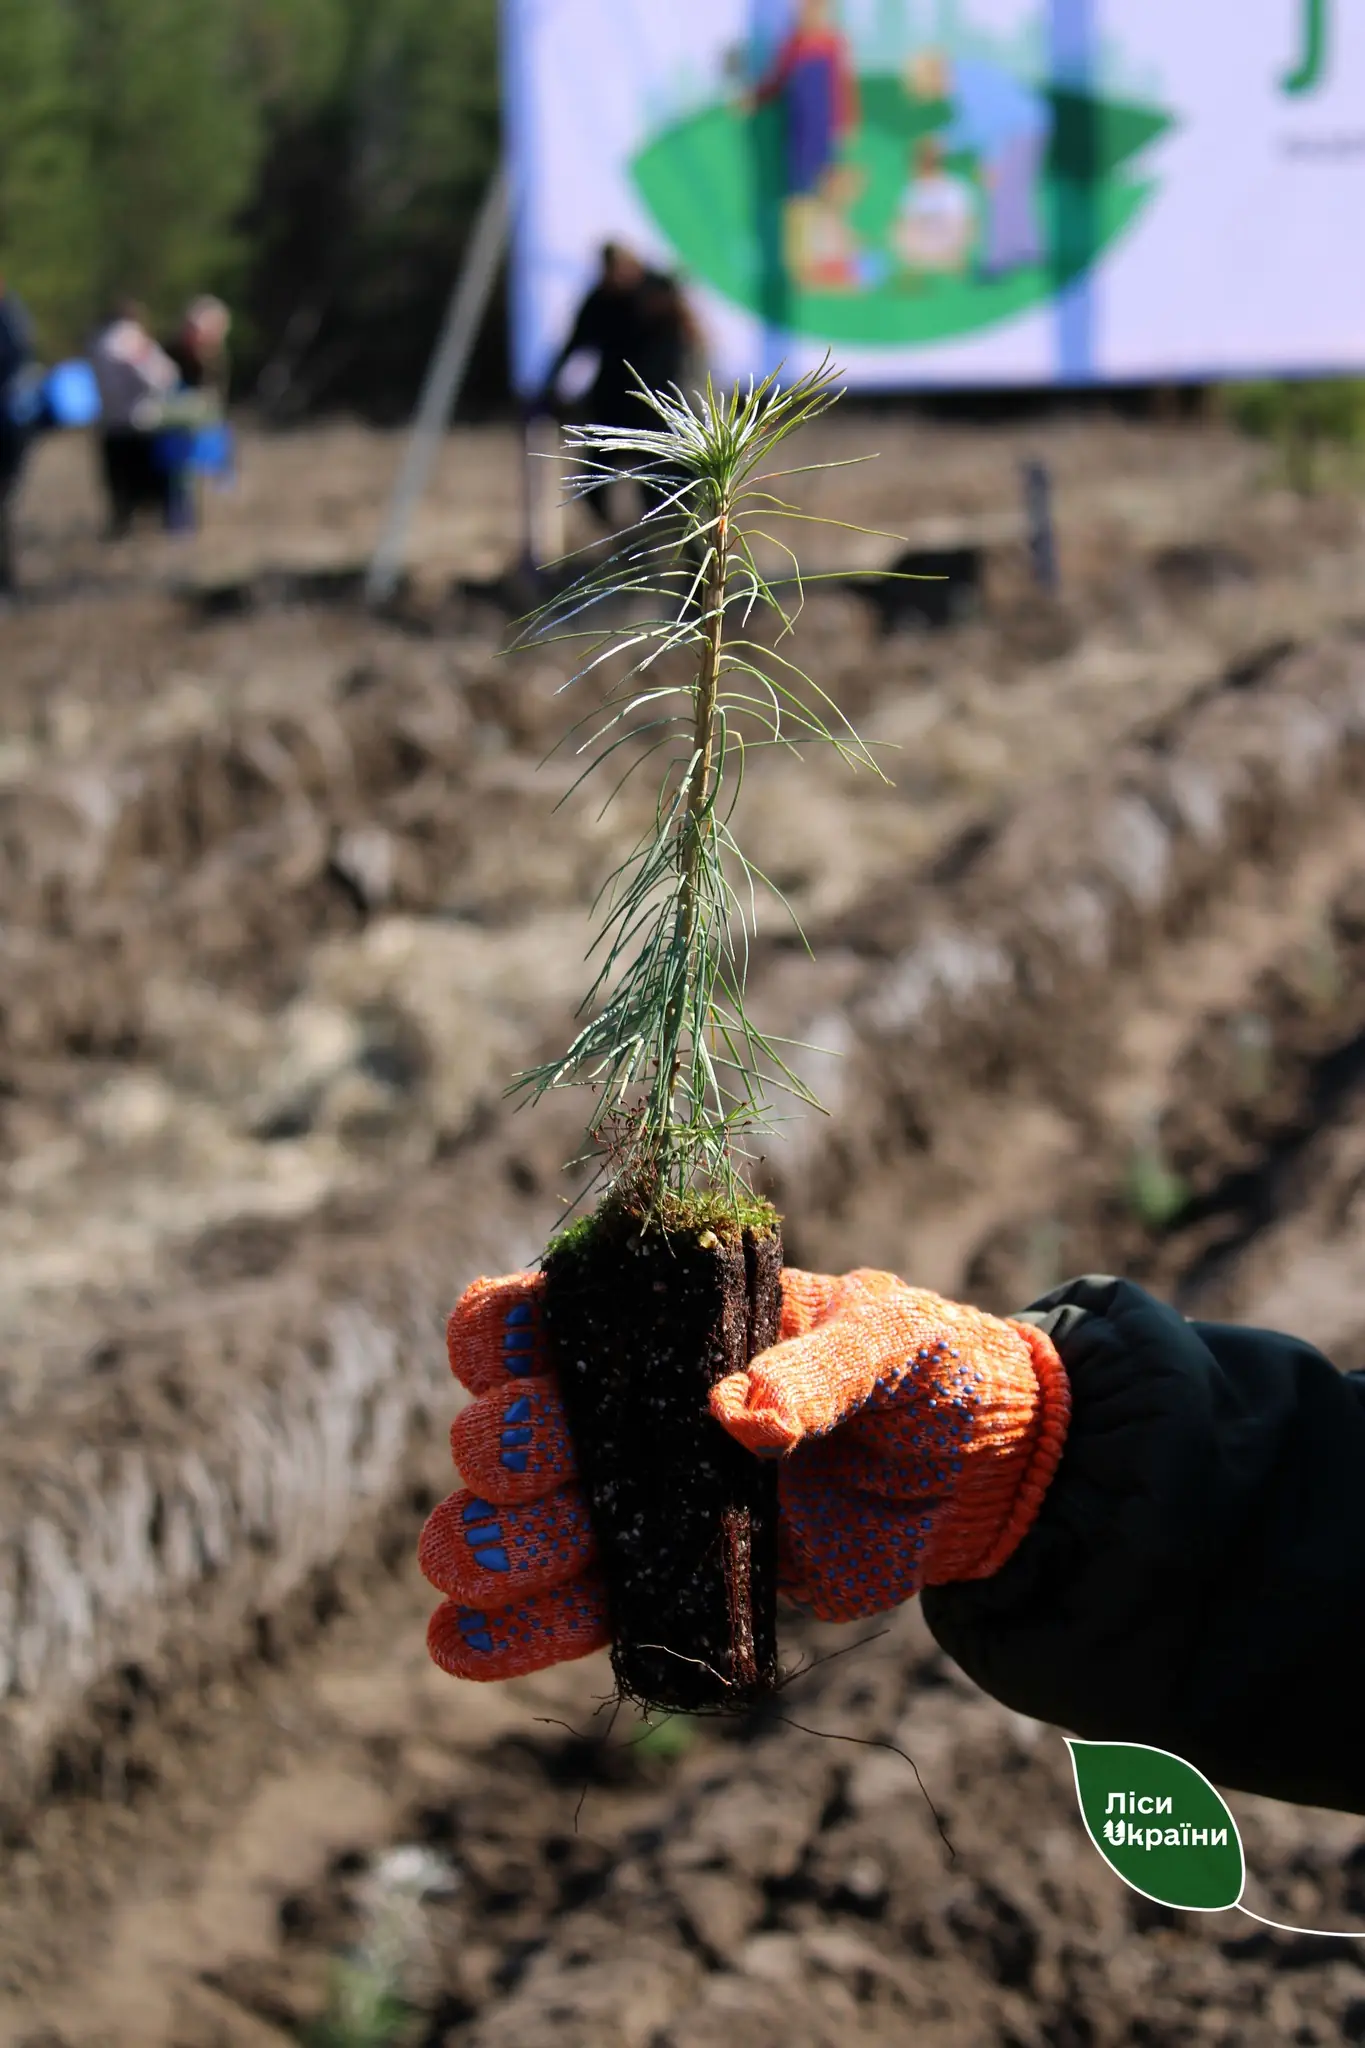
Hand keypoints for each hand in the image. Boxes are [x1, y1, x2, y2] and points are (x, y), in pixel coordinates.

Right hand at [420, 1268, 1069, 1680]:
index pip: (536, 1316)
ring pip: (513, 1523)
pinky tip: (459, 1648)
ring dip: (484, 1546)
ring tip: (475, 1571)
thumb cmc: (921, 1370)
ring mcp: (634, 1497)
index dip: (501, 1337)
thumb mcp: (889, 1343)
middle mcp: (622, 1405)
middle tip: (539, 1470)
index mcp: (657, 1321)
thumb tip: (743, 1417)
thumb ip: (822, 1369)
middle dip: (504, 1451)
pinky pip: (570, 1609)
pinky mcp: (662, 1581)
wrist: (968, 1474)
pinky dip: (510, 1633)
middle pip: (507, 1427)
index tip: (519, 1366)